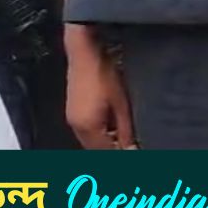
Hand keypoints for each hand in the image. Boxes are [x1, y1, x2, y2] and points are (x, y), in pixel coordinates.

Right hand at [64, 25, 135, 148]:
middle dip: (112, 151)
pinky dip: (99, 134)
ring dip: (106, 144)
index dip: (122, 155)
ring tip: (125, 140)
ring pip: (90, 142)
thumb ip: (125, 131)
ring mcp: (72, 118)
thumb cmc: (102, 73)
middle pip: (95, 149)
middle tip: (132, 149)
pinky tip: (113, 128)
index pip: (105, 153)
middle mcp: (75, 125)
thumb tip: (131, 149)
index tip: (135, 154)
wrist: (84, 52)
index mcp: (88, 127)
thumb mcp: (122, 105)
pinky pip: (86, 131)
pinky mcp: (72, 110)